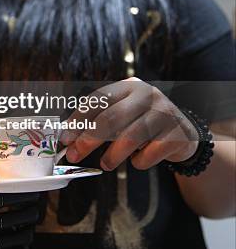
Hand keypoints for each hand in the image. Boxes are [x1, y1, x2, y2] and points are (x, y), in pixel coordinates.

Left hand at [60, 78, 198, 170]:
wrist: (183, 133)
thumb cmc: (144, 123)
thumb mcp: (124, 113)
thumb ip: (100, 120)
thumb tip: (69, 138)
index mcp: (129, 85)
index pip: (98, 99)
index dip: (78, 120)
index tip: (65, 138)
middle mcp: (147, 94)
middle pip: (111, 118)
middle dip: (88, 139)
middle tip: (74, 154)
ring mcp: (164, 112)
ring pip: (130, 137)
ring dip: (112, 155)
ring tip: (105, 163)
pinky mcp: (177, 134)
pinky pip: (150, 153)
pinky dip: (139, 162)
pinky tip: (139, 160)